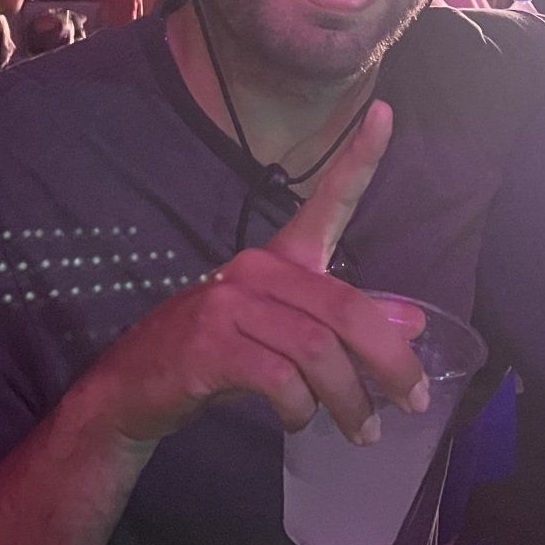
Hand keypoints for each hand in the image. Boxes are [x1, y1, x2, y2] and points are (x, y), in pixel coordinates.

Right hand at [71, 102, 429, 448]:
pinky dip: (299, 408)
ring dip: (349, 400)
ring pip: (317, 351)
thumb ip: (342, 327)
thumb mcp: (285, 337)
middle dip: (388, 361)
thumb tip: (412, 324)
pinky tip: (297, 420)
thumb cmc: (217, 358)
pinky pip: (278, 379)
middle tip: (413, 401)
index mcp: (280, 259)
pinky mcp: (208, 346)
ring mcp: (228, 305)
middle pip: (344, 308)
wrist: (131, 391)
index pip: (327, 201)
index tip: (386, 113)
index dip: (359, 159)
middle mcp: (257, 270)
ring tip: (362, 431)